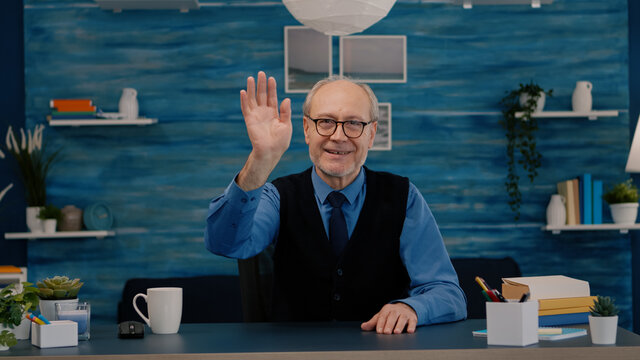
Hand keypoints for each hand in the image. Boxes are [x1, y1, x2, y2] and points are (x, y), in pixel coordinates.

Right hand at [237, 71, 291, 189]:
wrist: (271, 152)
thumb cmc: (280, 141)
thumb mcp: (286, 125)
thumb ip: (286, 112)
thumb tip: (286, 99)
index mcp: (274, 113)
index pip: (272, 97)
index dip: (272, 88)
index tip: (272, 79)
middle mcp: (264, 112)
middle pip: (262, 95)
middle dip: (262, 84)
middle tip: (261, 73)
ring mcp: (256, 115)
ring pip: (253, 99)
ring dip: (252, 89)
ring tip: (251, 78)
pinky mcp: (250, 120)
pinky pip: (246, 108)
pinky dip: (244, 100)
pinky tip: (243, 91)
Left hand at [360, 303, 417, 334]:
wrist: (405, 308)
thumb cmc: (390, 315)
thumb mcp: (381, 317)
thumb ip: (373, 323)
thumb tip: (363, 327)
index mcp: (387, 309)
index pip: (383, 316)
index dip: (380, 323)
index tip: (379, 331)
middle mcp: (396, 310)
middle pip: (392, 316)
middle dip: (389, 324)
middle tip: (386, 332)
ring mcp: (405, 313)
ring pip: (402, 318)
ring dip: (399, 325)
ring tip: (396, 332)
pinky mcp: (413, 318)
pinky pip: (413, 321)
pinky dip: (411, 326)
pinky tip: (409, 331)